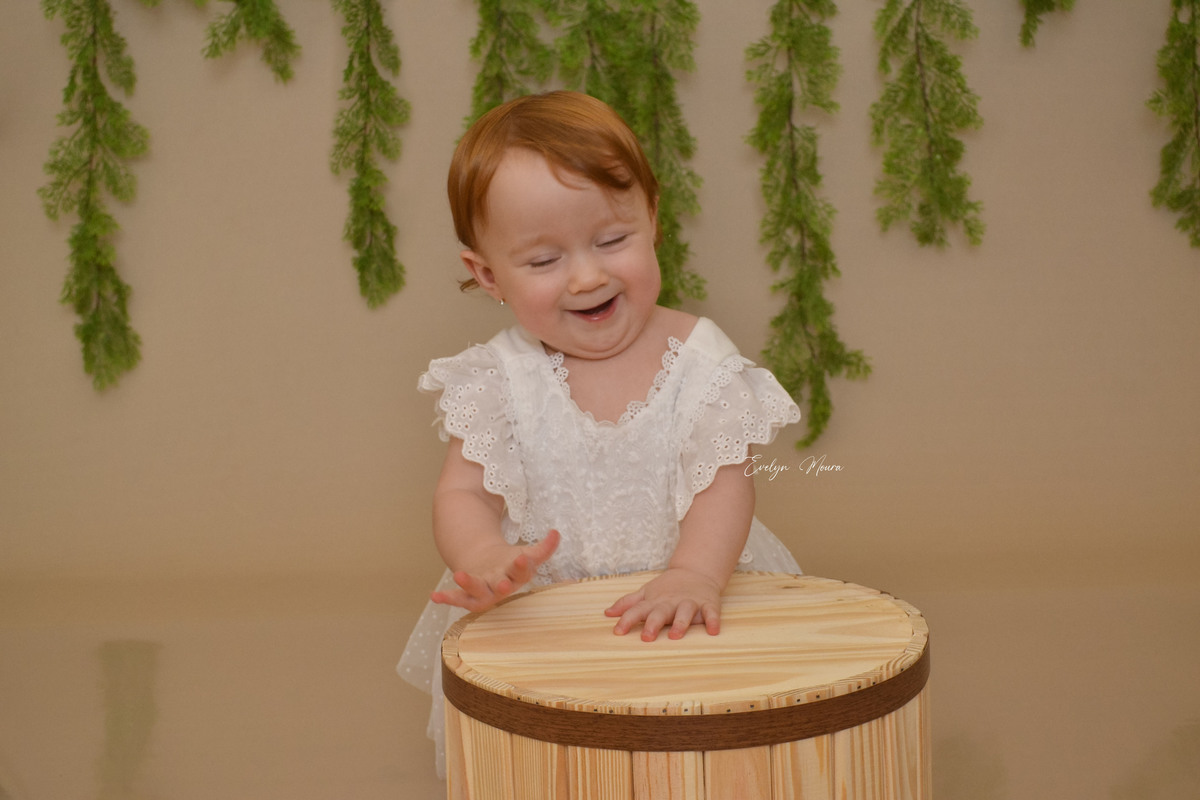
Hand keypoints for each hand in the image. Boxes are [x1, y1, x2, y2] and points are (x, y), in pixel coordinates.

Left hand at [431, 529, 559, 612]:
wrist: (491, 571)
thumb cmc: (511, 563)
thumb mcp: (527, 552)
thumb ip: (544, 547)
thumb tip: (557, 533)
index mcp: (517, 576)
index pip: (523, 572)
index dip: (524, 566)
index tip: (524, 557)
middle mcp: (501, 588)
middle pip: (502, 589)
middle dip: (502, 586)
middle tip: (503, 584)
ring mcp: (483, 592)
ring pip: (478, 595)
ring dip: (469, 586)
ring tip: (459, 574)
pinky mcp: (467, 594)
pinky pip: (457, 599)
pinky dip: (447, 598)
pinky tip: (434, 596)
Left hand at [604, 568, 722, 641]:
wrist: (696, 571)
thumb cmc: (668, 588)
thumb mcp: (647, 593)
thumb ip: (628, 604)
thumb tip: (607, 613)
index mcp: (655, 601)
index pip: (638, 610)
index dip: (627, 620)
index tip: (617, 632)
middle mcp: (671, 602)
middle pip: (660, 612)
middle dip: (653, 624)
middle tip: (647, 637)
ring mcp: (690, 602)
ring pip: (685, 612)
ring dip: (681, 623)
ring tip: (676, 635)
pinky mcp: (708, 604)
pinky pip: (711, 613)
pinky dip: (713, 621)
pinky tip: (713, 631)